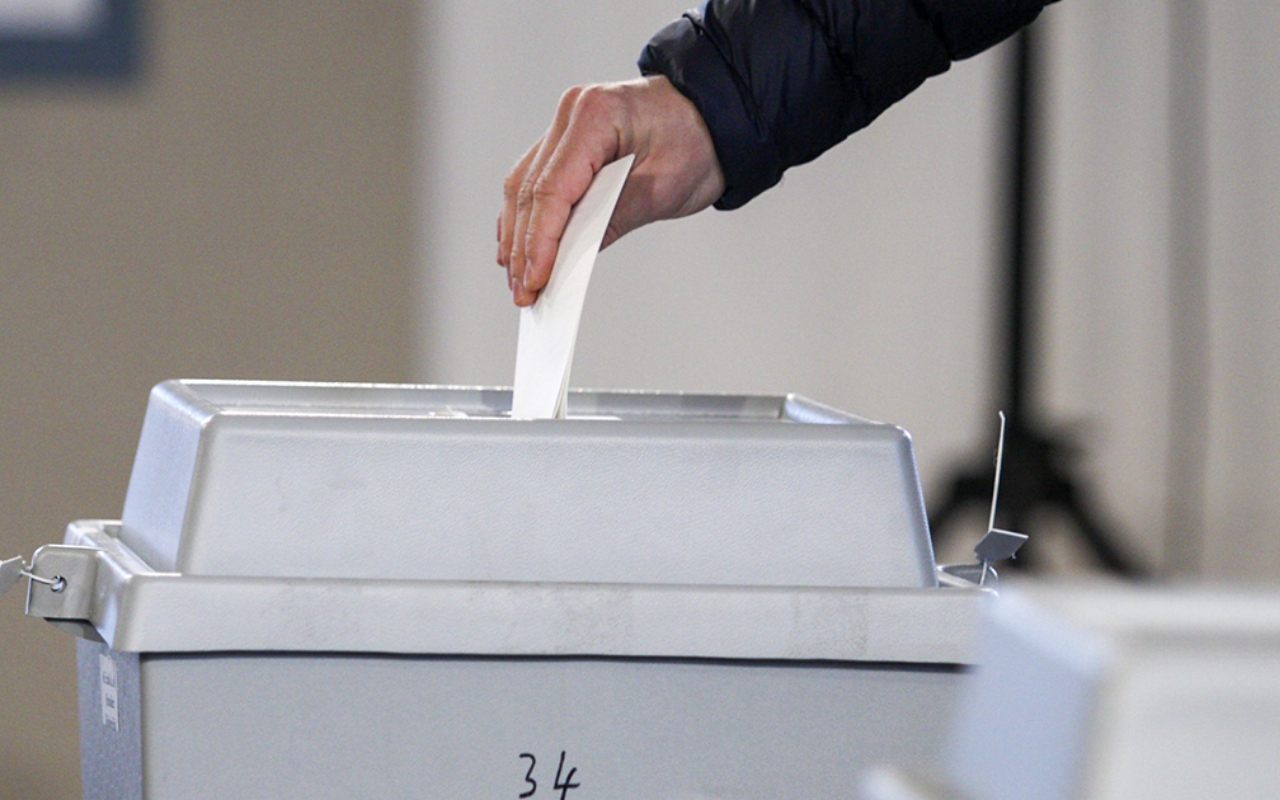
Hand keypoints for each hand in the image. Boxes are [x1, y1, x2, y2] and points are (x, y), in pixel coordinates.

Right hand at [498, 75, 724, 305]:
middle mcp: (571, 115)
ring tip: (518, 279)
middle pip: (530, 190)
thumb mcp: (661, 189)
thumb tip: (569, 257)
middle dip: (523, 247)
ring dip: (517, 236)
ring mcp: (566, 127)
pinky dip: (527, 218)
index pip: (552, 188)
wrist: (716, 117)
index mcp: (595, 114)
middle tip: (523, 291)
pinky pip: (535, 182)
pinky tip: (518, 247)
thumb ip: (612, 220)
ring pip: (523, 188)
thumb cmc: (699, 142)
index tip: (535, 278)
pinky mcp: (568, 143)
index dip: (539, 240)